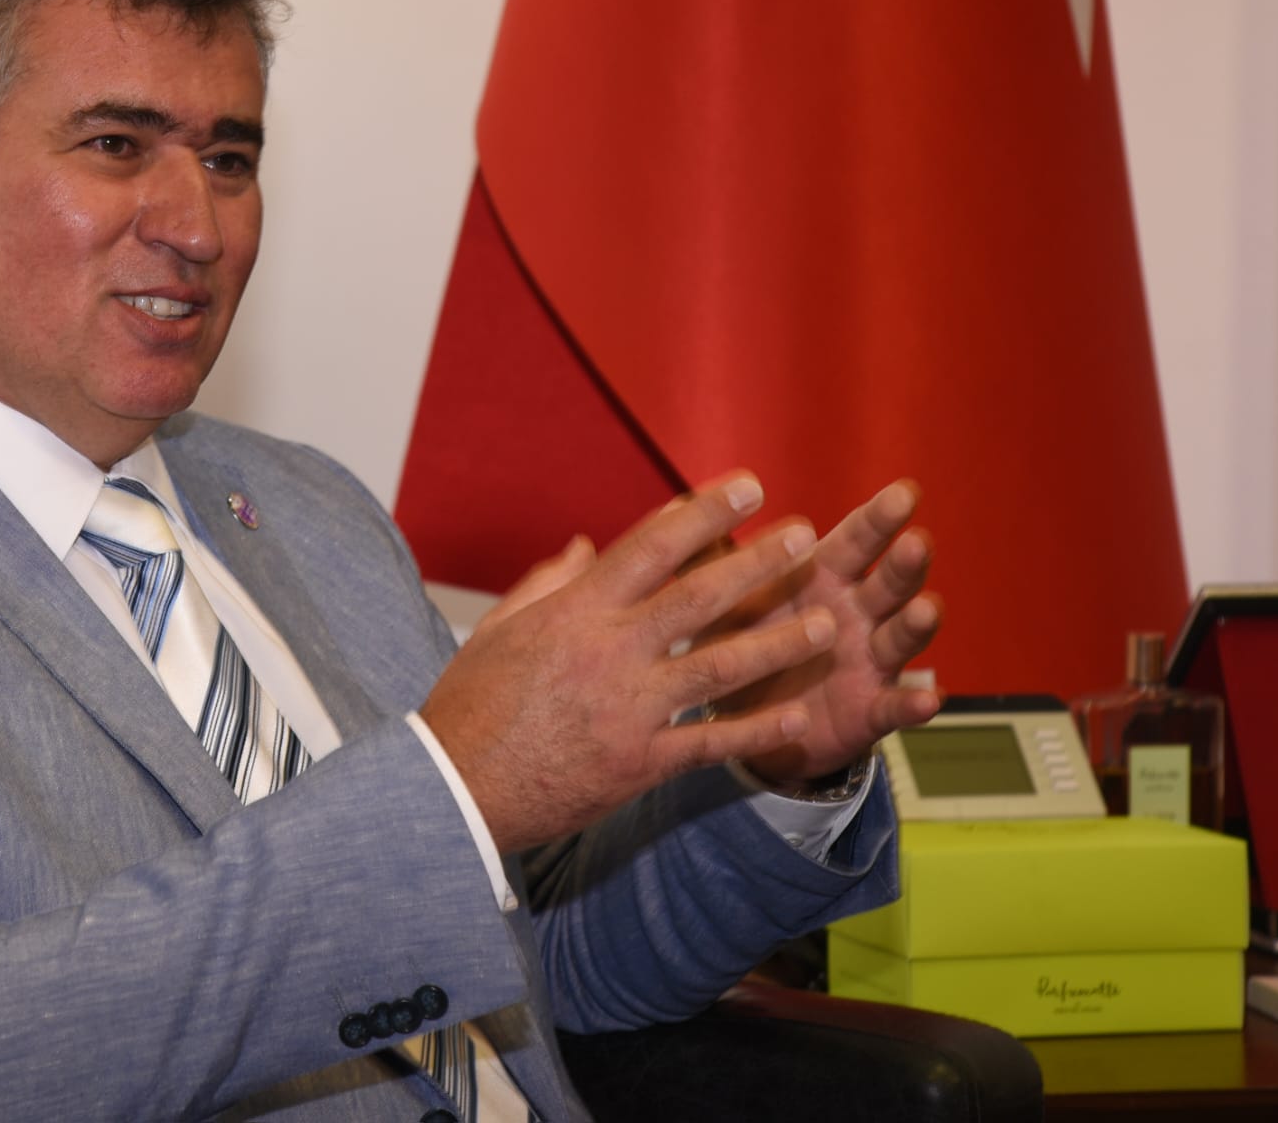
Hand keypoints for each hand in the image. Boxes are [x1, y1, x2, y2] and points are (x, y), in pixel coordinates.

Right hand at [418, 474, 836, 852]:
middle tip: (806, 538)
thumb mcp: (498, 629)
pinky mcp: (638, 764)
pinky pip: (709, 744)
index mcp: (576, 611)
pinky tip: (797, 716)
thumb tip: (588, 546)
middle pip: (698, 597)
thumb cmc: (470, 706)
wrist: (453, 791)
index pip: (653, 545)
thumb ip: (548, 583)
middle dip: (758, 564)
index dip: (706, 512)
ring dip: (777, 643)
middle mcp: (609, 652)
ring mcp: (628, 710)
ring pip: (718, 667)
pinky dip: (756, 730)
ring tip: (824, 625)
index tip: (749, 486)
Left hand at [711, 481, 942, 789]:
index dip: (880, 517)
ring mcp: (869, 661)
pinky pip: (894, 707)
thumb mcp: (728, 597)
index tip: (905, 490)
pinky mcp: (870, 709)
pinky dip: (912, 704)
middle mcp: (857, 613)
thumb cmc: (742, 638)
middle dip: (905, 562)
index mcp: (825, 577)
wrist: (745, 717)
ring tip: (925, 608)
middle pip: (889, 581)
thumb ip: (714, 555)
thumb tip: (685, 502)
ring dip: (916, 623)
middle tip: (916, 540)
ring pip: (900, 638)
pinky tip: (929, 699)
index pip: (857, 540)